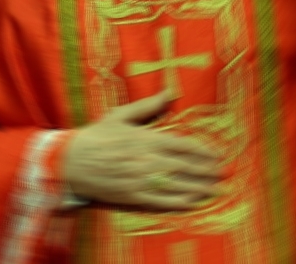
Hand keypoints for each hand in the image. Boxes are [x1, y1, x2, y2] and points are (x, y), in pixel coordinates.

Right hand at [63, 91, 222, 210]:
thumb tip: (171, 91)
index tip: (218, 156)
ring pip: (178, 186)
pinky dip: (180, 204)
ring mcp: (141, 180)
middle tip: (223, 175)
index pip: (184, 146)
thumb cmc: (97, 136)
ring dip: (200, 189)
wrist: (71, 162)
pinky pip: (162, 202)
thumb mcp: (121, 115)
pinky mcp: (133, 197)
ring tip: (216, 190)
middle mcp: (148, 160)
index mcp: (147, 138)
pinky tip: (193, 203)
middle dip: (207, 172)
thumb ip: (149, 105)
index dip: (204, 152)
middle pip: (186, 167)